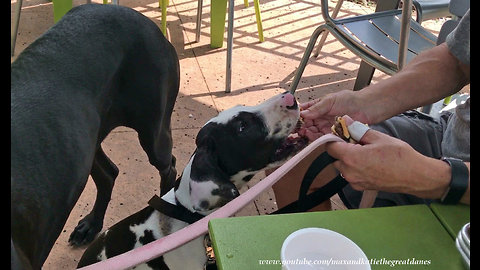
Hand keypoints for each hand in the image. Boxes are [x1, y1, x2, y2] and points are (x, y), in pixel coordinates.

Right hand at [298, 90, 368, 141]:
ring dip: (308, 133)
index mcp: (317, 107)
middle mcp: (320, 117)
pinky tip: (313, 137)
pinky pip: (322, 138)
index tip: (294, 120)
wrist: (364, 108)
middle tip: (299, 129)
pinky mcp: (332, 134)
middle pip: (307, 124)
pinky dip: (317, 139)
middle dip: (302, 127)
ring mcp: (325, 126)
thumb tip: (303, 113)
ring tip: (305, 133)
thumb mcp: (330, 100)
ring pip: (313, 132)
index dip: (298, 116)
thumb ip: (316, 108)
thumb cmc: (349, 100)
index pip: (304, 112)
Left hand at [325, 116, 450, 198]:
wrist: (415, 177)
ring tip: (365, 152)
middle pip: (335, 158)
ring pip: (342, 167)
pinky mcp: (361, 187)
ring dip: (349, 159)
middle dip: (343, 149)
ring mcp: (354, 181)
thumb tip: (346, 120)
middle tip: (357, 142)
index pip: (330, 147)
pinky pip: (351, 175)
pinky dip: (355, 168)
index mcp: (351, 158)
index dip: (335, 139)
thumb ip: (359, 130)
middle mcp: (349, 172)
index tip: (342, 134)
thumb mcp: (379, 138)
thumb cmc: (400, 157)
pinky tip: (369, 162)